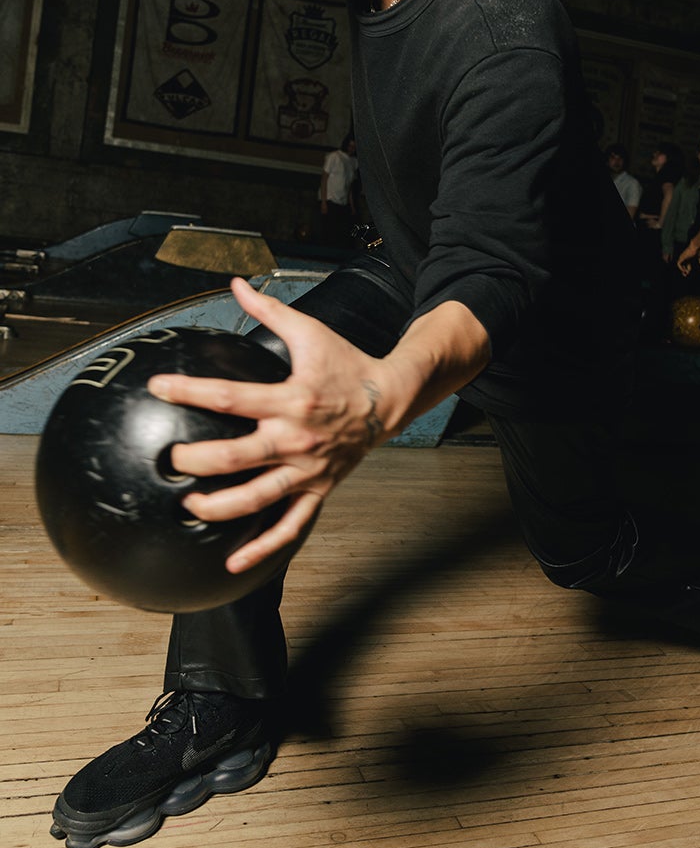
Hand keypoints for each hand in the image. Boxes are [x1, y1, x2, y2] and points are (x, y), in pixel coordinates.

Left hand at [148, 277, 397, 573]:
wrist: (391, 398)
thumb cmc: (346, 364)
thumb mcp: (310, 332)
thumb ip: (269, 310)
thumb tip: (236, 284)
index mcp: (291, 398)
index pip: (231, 396)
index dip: (190, 390)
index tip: (159, 387)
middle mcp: (297, 437)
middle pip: (238, 456)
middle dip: (197, 461)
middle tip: (171, 460)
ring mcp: (308, 468)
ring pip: (259, 497)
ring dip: (221, 506)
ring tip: (190, 505)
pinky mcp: (317, 488)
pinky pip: (290, 526)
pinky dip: (263, 548)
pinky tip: (233, 563)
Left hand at [675, 243, 699, 275]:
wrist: (696, 246)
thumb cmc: (699, 250)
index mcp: (689, 258)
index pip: (686, 265)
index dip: (688, 269)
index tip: (689, 273)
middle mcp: (685, 258)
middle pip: (682, 266)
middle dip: (684, 271)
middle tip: (686, 275)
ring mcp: (683, 258)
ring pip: (680, 265)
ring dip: (682, 270)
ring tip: (686, 273)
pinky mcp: (682, 257)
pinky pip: (678, 264)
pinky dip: (681, 268)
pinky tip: (684, 270)